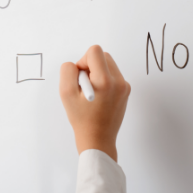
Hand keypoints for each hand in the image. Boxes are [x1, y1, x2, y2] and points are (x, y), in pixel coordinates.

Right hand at [59, 45, 130, 162]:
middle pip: (103, 55)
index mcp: (105, 80)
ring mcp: (125, 86)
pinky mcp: (126, 91)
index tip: (80, 77)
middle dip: (91, 65)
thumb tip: (77, 65)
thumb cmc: (81, 119)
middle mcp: (119, 81)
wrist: (98, 140)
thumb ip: (68, 71)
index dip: (83, 61)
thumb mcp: (66, 93)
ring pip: (109, 64)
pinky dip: (104, 80)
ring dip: (98, 72)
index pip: (95, 51)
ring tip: (92, 92)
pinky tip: (99, 97)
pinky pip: (113, 75)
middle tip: (84, 84)